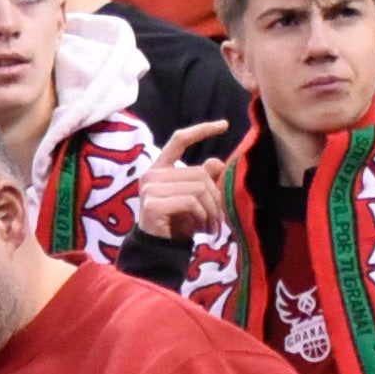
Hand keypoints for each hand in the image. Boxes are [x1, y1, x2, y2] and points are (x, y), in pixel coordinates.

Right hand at [129, 123, 241, 240]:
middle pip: (198, 173)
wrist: (159, 248)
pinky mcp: (153, 205)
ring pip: (198, 188)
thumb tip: (217, 162)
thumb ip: (203, 178)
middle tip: (218, 217)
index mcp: (159, 168)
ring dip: (210, 209)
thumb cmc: (176, 222)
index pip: (179, 140)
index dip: (202, 130)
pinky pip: (190, 202)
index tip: (224, 125)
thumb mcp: (193, 197)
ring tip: (210, 224)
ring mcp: (149, 190)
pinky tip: (199, 226)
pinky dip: (201, 215)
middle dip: (215, 196)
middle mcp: (151, 175)